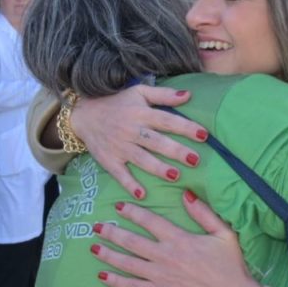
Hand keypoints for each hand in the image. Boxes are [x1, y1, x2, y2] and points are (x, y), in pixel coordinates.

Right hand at [71, 86, 208, 199]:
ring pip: (141, 159)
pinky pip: (120, 174)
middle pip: (156, 142)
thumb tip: (189, 95)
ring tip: (175, 176)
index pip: (167, 120)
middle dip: (176, 151)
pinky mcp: (109, 160)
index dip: (185, 127)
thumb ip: (164, 95)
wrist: (83, 114)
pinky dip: (129, 184)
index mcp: (141, 113)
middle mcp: (131, 130)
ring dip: (158, 168)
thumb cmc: (117, 102)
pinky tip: (141, 194)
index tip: (204, 135)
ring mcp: (120, 147)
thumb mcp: (139, 92)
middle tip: (195, 160)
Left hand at [91, 192, 272, 286]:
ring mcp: (161, 277)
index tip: (119, 207)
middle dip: (112, 232)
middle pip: (132, 241)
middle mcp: (166, 256)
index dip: (132, 212)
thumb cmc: (230, 266)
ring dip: (108, 254)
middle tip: (97, 226)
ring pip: (128, 263)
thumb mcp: (224, 233)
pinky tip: (102, 276)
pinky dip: (116, 281)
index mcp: (180, 239)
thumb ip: (204, 213)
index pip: (150, 221)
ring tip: (93, 247)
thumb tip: (186, 193)